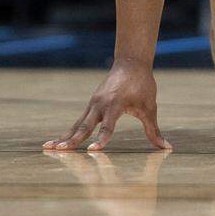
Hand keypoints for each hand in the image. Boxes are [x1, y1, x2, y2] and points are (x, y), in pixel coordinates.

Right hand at [43, 59, 171, 150]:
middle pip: (85, 125)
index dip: (102, 138)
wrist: (131, 63)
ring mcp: (93, 104)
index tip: (93, 151)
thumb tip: (167, 148)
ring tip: (48, 149)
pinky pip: (77, 121)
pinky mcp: (90, 105)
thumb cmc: (143, 85)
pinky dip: (67, 132)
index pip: (108, 125)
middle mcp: (100, 104)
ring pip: (77, 124)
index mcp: (116, 103)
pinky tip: (56, 142)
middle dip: (73, 140)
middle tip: (61, 152)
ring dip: (64, 137)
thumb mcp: (150, 107)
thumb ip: (153, 130)